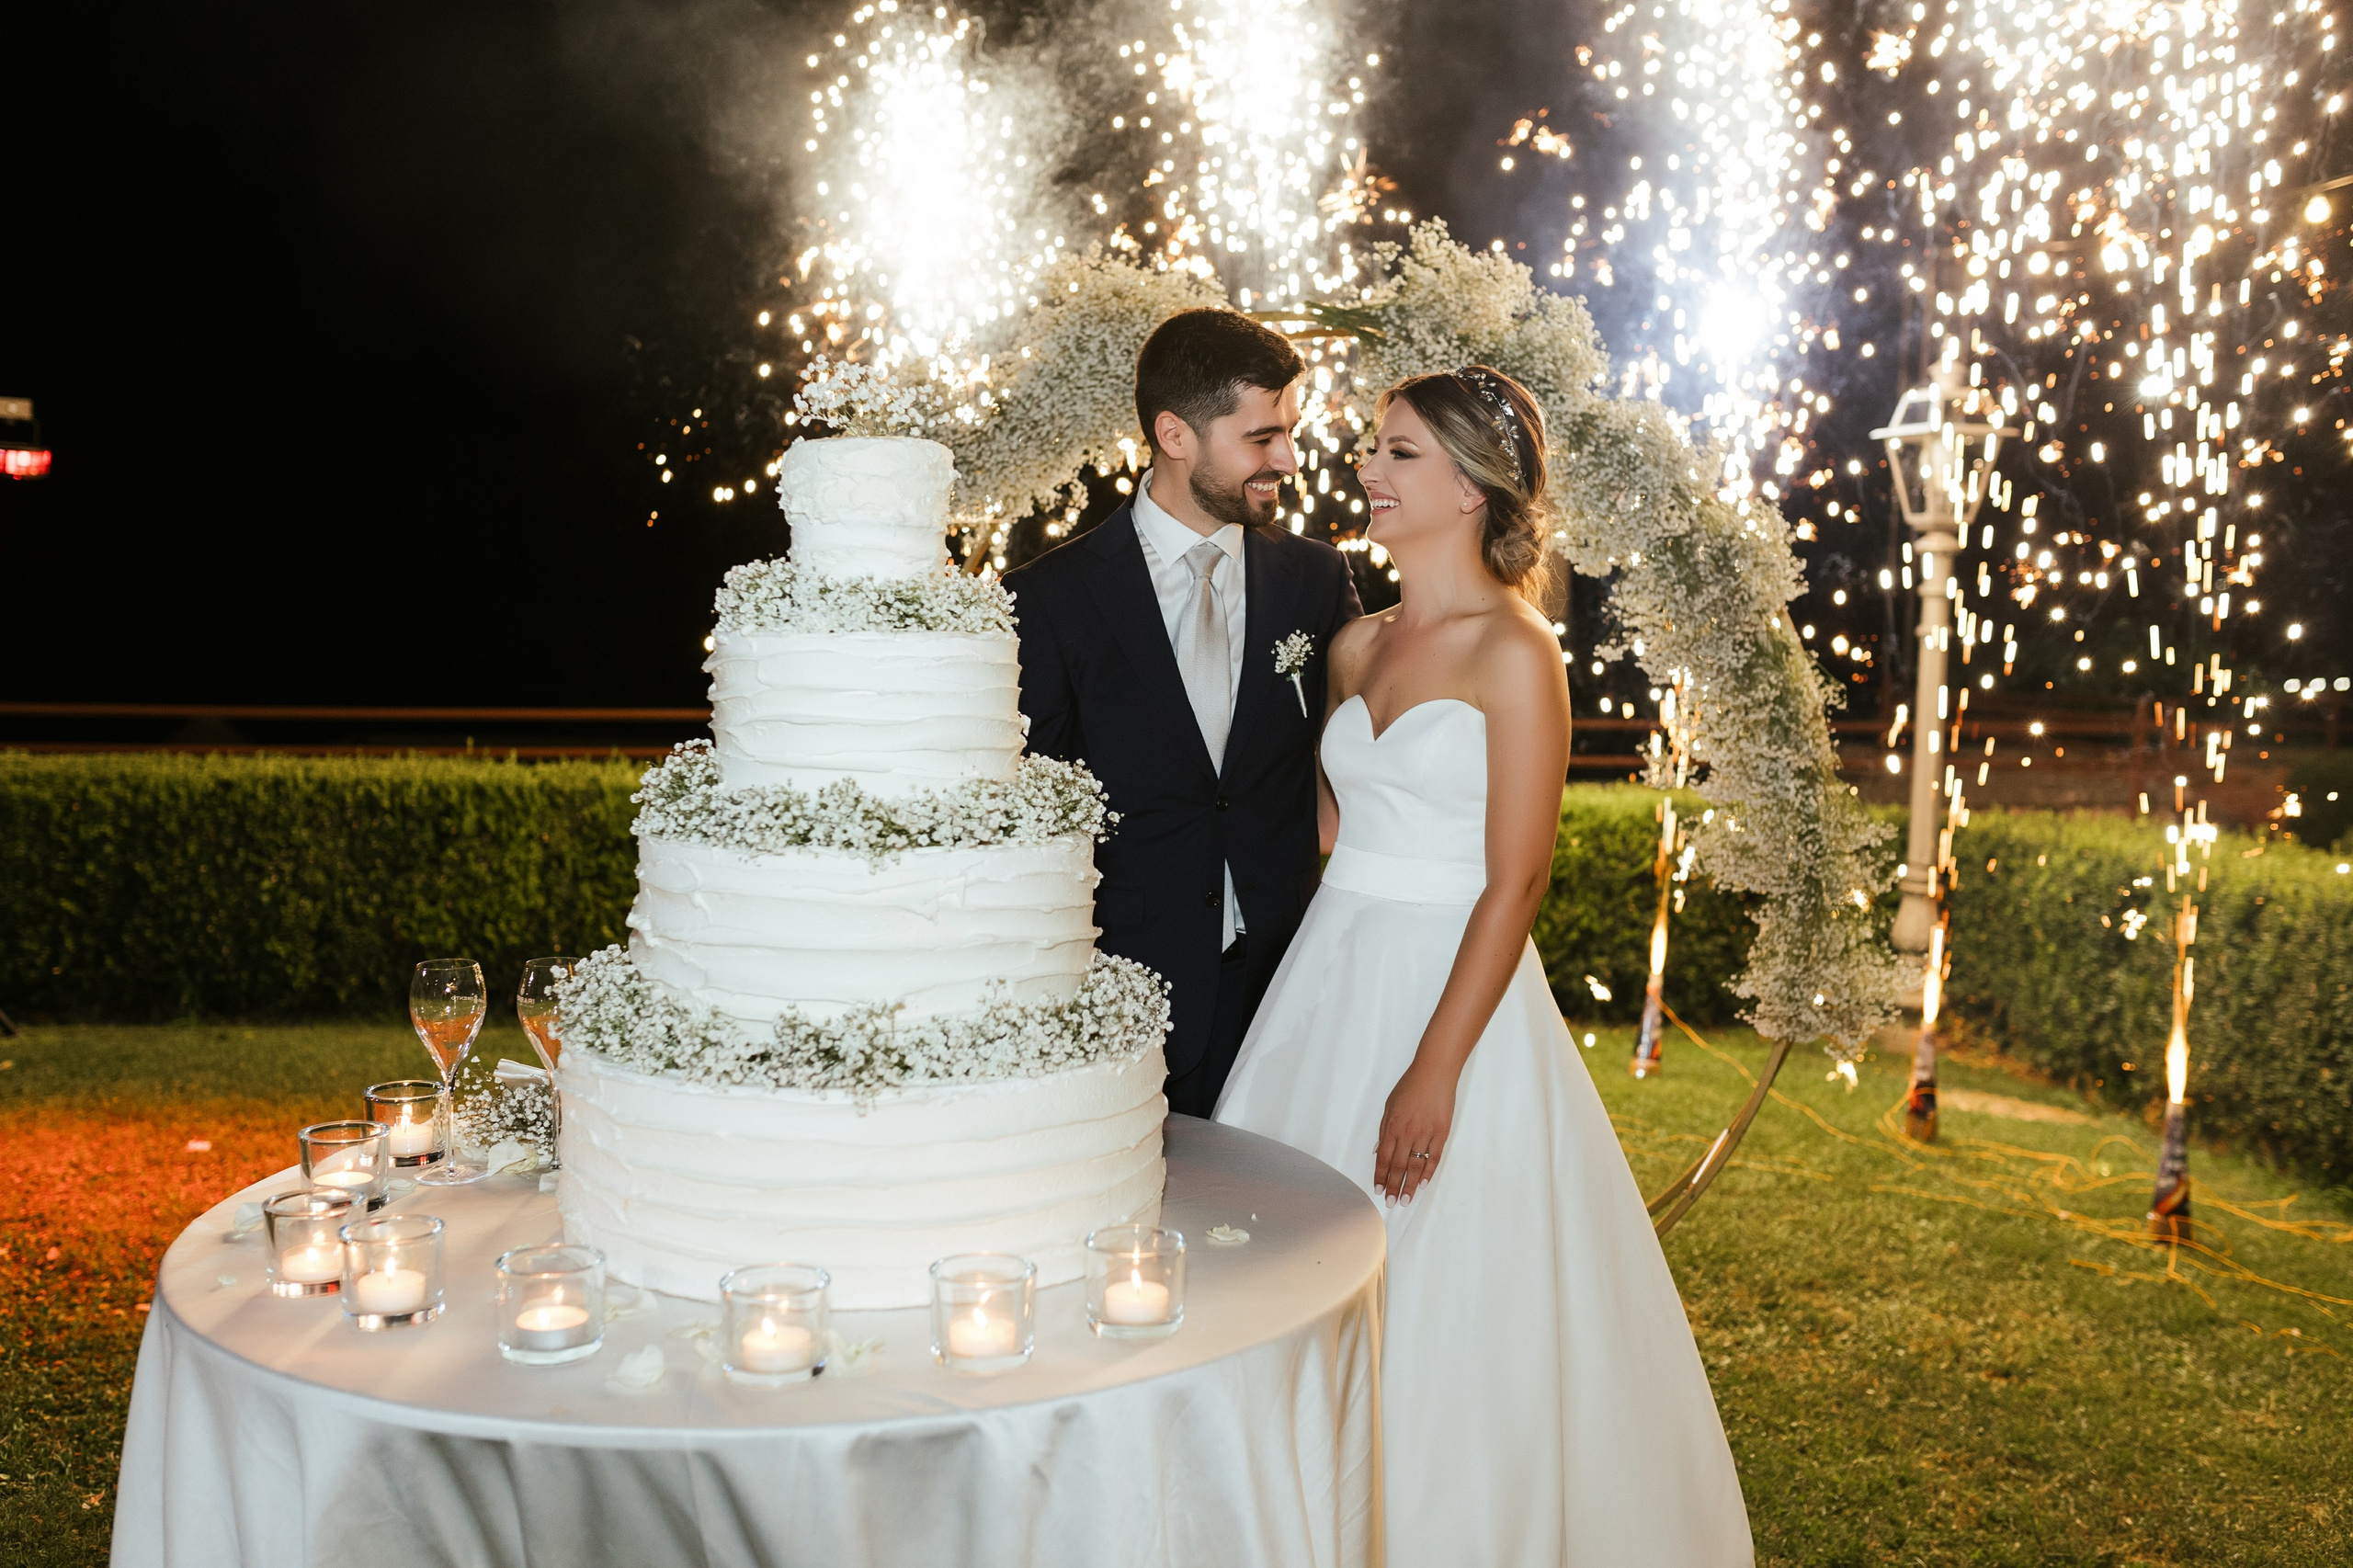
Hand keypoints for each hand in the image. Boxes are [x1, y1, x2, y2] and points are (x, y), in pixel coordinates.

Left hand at [1374, 1060, 1456, 1204]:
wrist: (1434, 1073)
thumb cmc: (1410, 1086)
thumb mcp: (1389, 1106)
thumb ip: (1384, 1130)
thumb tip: (1379, 1151)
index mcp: (1392, 1126)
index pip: (1384, 1158)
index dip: (1380, 1176)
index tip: (1379, 1190)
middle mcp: (1407, 1133)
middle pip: (1399, 1166)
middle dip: (1393, 1186)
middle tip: (1391, 1203)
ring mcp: (1425, 1134)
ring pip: (1416, 1166)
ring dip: (1410, 1185)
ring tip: (1406, 1200)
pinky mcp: (1441, 1133)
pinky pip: (1433, 1158)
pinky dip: (1428, 1172)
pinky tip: (1423, 1184)